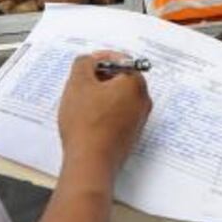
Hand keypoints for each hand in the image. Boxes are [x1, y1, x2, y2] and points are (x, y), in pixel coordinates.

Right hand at [58, 51, 151, 178]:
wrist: (91, 163)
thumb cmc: (86, 123)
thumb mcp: (78, 83)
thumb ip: (83, 63)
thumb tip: (88, 61)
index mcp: (135, 84)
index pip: (120, 60)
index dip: (99, 59)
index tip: (85, 64)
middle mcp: (143, 101)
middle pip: (121, 79)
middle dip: (100, 78)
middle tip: (80, 83)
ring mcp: (139, 120)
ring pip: (119, 98)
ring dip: (101, 96)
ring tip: (81, 103)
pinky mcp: (131, 136)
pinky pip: (118, 115)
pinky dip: (104, 112)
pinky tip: (88, 120)